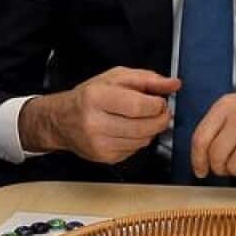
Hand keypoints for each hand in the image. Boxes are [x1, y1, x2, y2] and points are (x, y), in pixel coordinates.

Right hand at [20, 67, 179, 163]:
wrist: (61, 121)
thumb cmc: (90, 96)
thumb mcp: (115, 77)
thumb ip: (147, 79)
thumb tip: (173, 84)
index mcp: (96, 97)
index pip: (138, 106)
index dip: (157, 104)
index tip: (160, 100)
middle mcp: (95, 123)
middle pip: (143, 127)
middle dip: (160, 118)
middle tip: (160, 111)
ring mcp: (99, 144)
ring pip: (143, 140)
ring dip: (151, 129)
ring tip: (142, 118)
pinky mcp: (105, 158)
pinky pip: (136, 150)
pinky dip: (140, 140)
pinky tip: (130, 130)